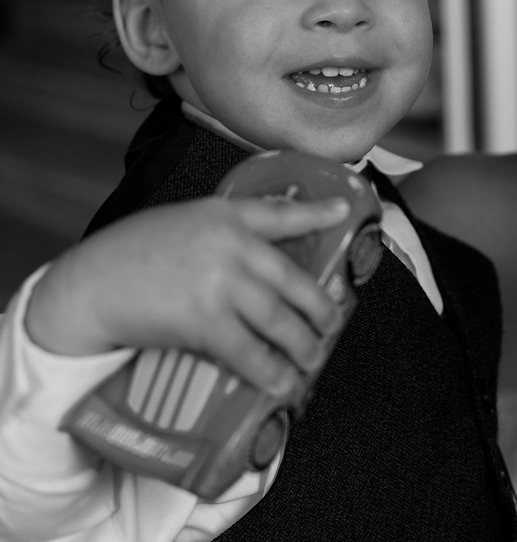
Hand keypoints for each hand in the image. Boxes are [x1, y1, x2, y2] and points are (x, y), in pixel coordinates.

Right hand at [25, 195, 349, 395]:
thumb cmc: (132, 252)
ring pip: (280, 320)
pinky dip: (271, 373)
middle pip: (293, 280)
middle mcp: (231, 244)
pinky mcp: (206, 321)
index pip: (281, 212)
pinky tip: (282, 383)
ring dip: (302, 346)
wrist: (94, 282)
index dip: (317, 212)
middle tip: (331, 324)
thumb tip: (255, 263)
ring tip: (311, 358)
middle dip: (319, 308)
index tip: (345, 211)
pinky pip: (251, 353)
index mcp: (224, 214)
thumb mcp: (182, 223)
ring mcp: (222, 282)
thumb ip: (220, 235)